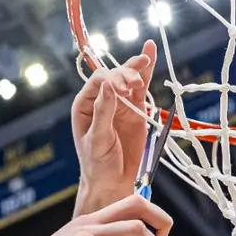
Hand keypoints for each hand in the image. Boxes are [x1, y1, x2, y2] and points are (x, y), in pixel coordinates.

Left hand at [72, 40, 157, 210]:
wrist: (113, 183)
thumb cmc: (97, 164)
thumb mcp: (97, 139)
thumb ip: (104, 111)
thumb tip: (110, 85)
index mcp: (85, 105)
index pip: (100, 82)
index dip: (112, 80)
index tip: (123, 90)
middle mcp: (102, 100)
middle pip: (115, 76)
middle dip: (125, 76)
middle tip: (134, 85)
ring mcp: (120, 104)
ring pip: (129, 79)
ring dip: (136, 70)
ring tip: (145, 62)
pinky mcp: (136, 110)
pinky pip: (141, 88)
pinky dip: (146, 71)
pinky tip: (150, 52)